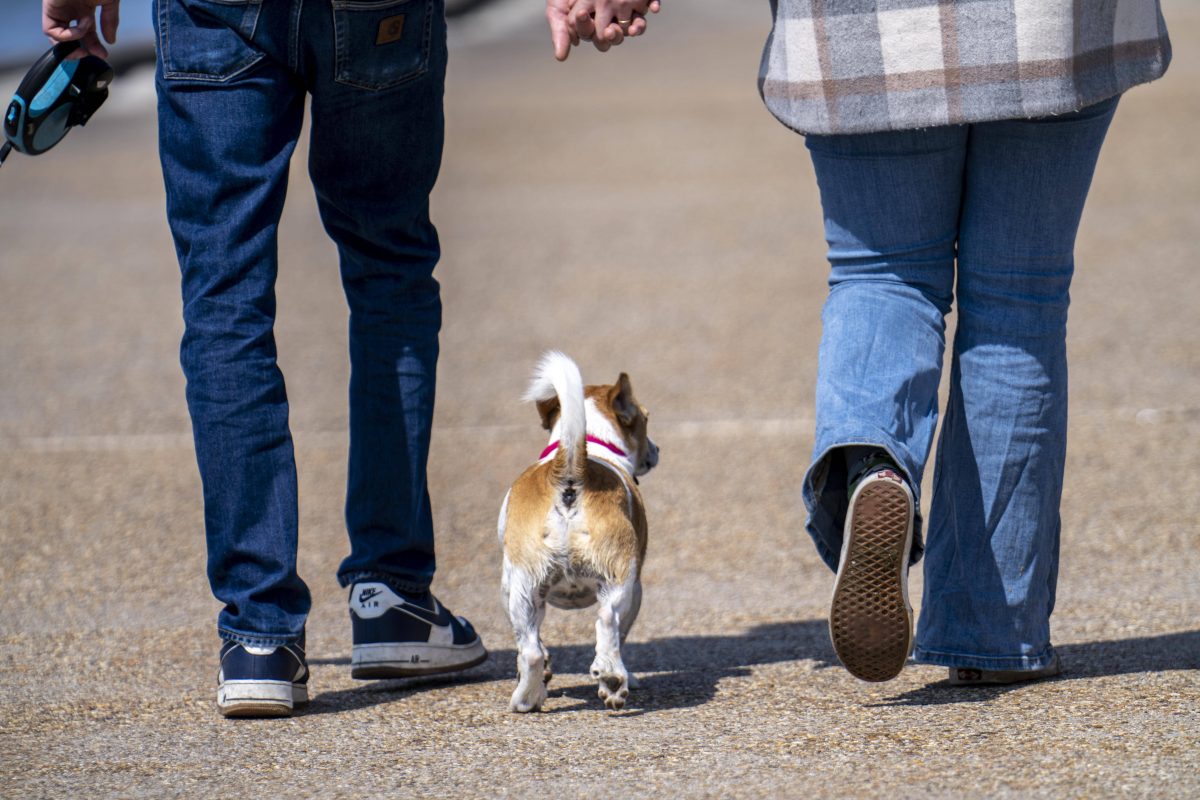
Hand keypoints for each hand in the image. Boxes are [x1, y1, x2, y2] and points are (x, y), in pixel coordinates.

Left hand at [43, 0, 120, 58]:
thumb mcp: (110, 2)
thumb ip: (110, 21)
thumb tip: (111, 41)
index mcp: (84, 8)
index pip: (87, 33)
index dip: (95, 45)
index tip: (104, 54)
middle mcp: (70, 11)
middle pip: (73, 37)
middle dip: (83, 49)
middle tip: (94, 55)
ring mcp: (59, 9)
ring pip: (58, 37)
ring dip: (73, 44)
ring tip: (85, 42)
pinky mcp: (49, 8)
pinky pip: (51, 30)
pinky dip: (66, 36)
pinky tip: (80, 30)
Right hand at [546, 0, 660, 60]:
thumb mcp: (557, 9)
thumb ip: (561, 32)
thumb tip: (560, 57)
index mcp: (594, 28)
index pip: (595, 38)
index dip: (591, 30)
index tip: (584, 13)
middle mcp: (611, 20)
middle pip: (617, 36)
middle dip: (615, 35)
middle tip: (611, 29)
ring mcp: (627, 7)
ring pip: (636, 25)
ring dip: (637, 28)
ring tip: (635, 27)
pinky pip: (652, 3)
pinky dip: (654, 4)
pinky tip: (654, 7)